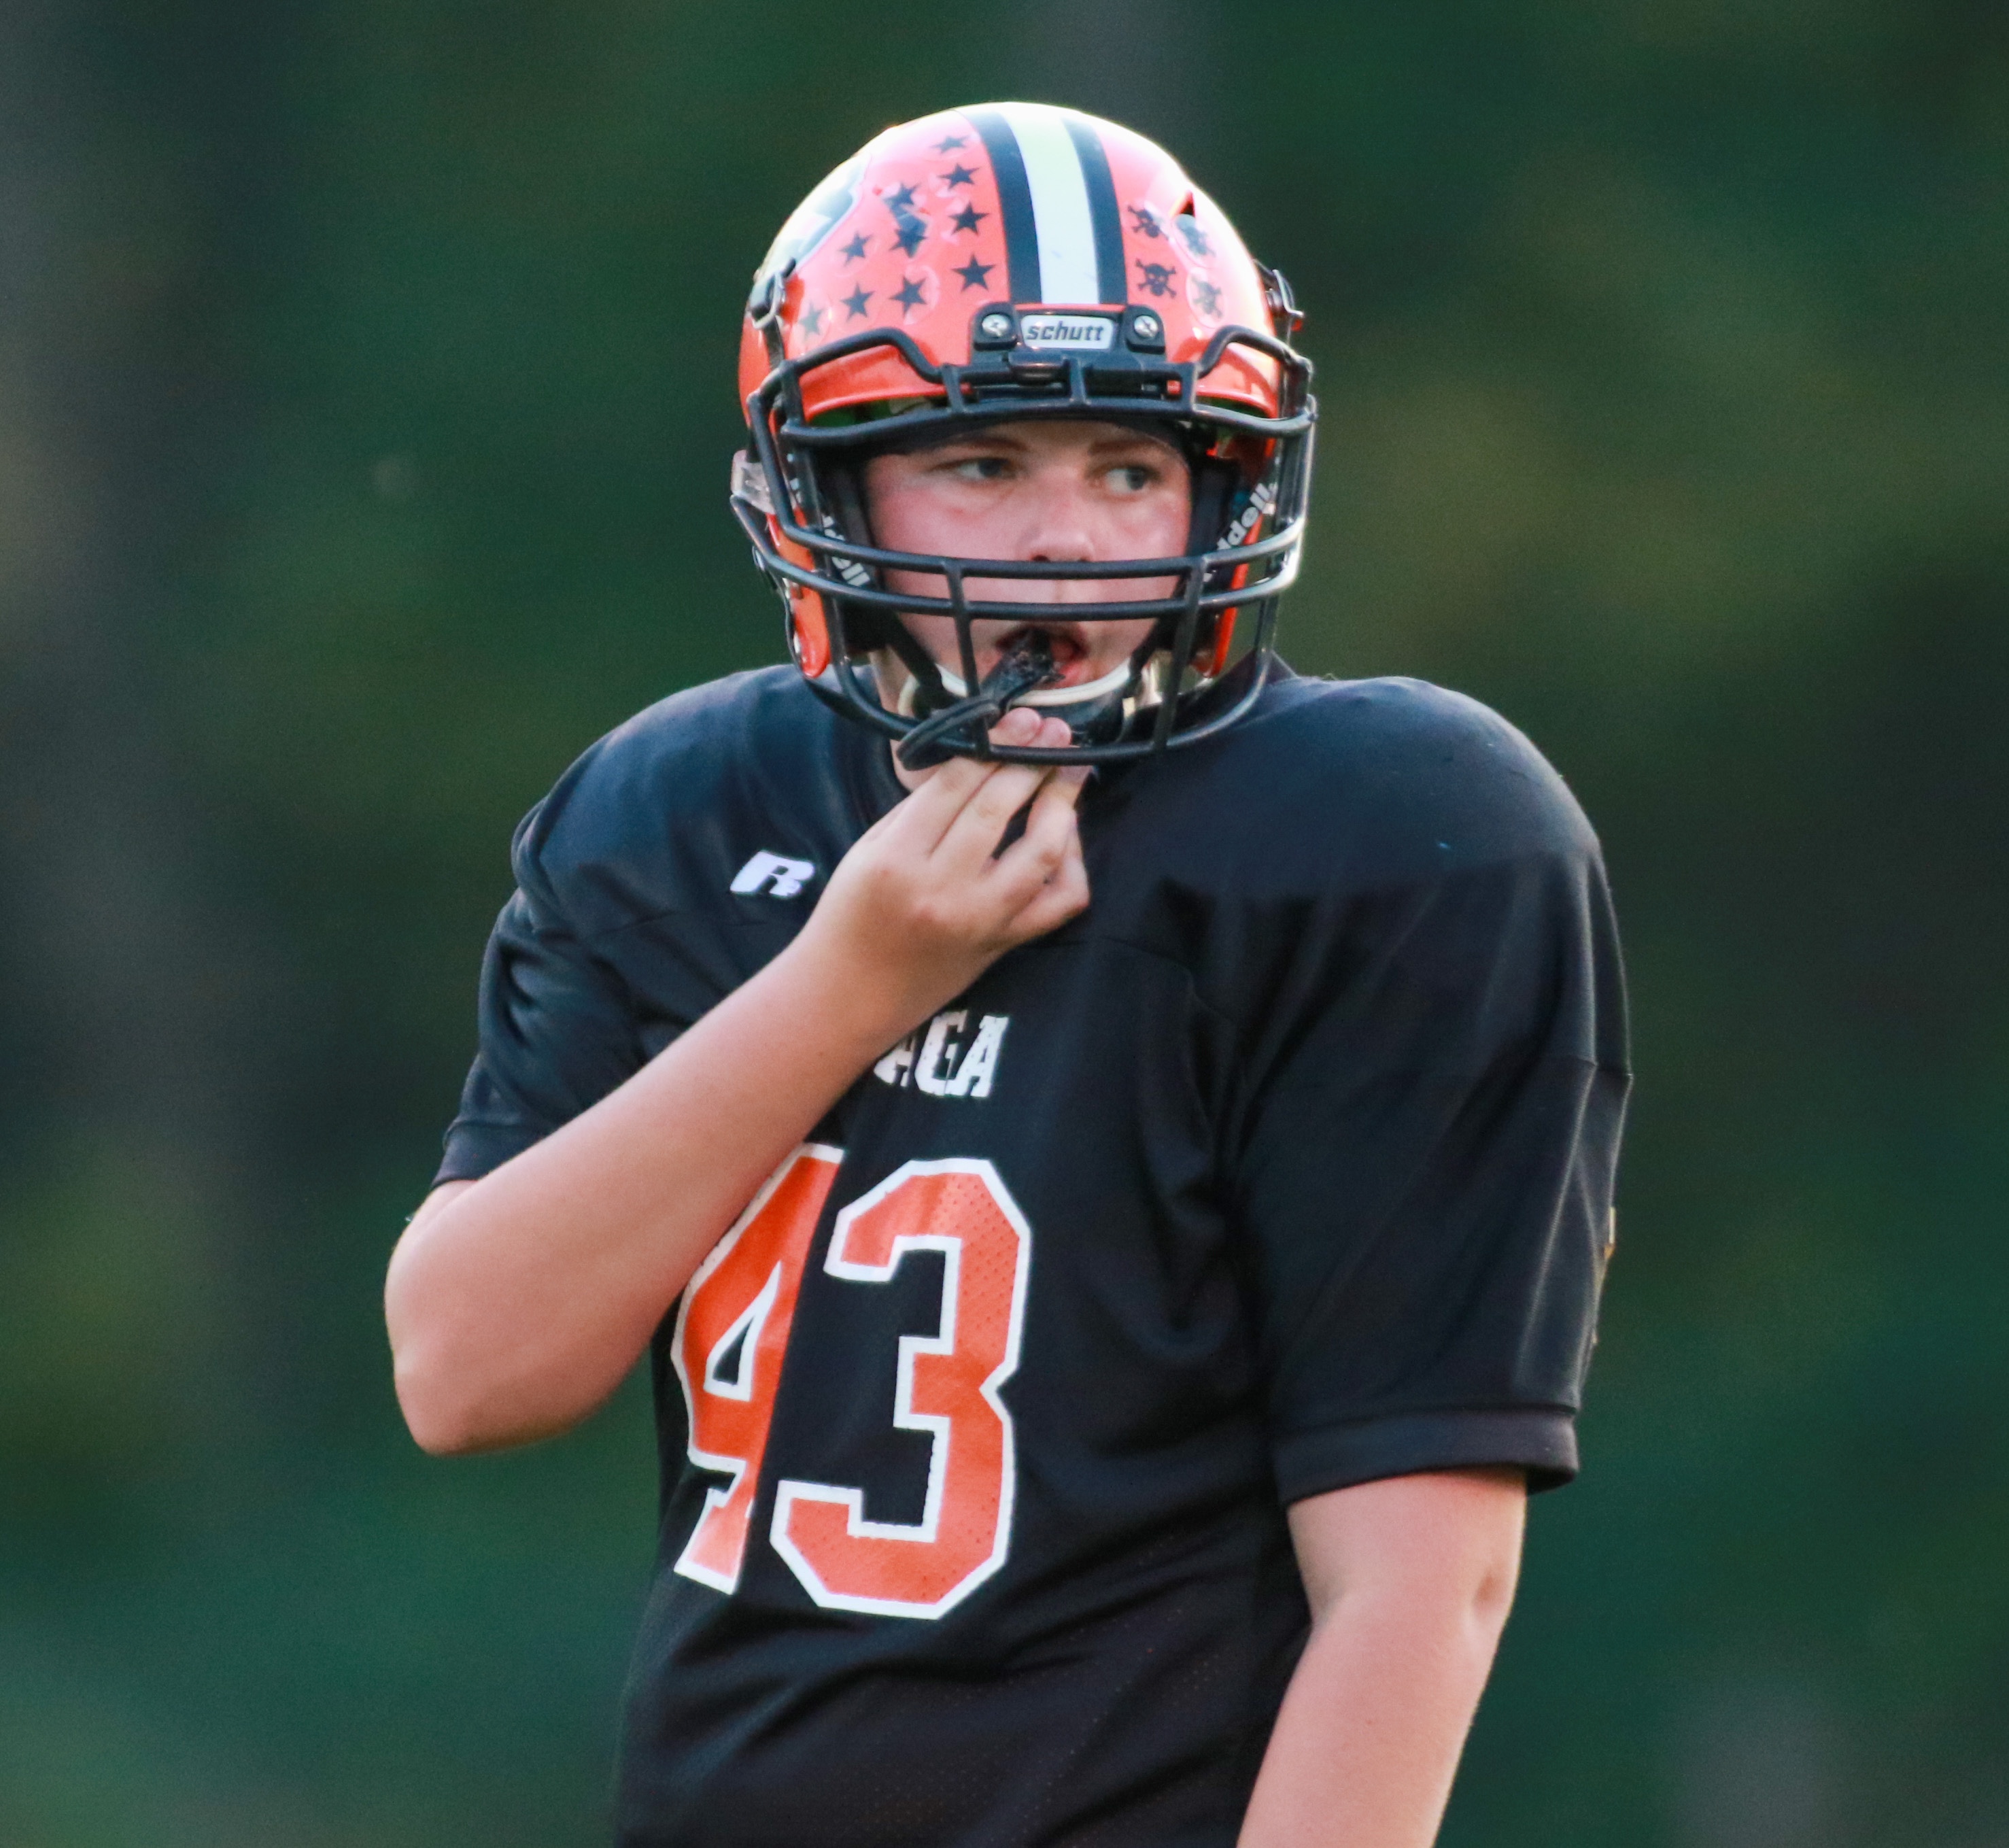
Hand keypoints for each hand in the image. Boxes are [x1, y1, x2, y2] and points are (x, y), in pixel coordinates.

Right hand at [794, 706, 1089, 1029]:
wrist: (850, 996)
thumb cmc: (852, 915)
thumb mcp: (868, 849)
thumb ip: (920, 808)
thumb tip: (979, 759)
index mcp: (896, 860)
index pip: (954, 787)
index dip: (993, 746)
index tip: (1021, 720)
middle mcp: (941, 890)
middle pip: (997, 810)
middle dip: (1031, 761)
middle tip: (1053, 732)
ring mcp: (979, 921)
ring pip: (1040, 852)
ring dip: (1063, 804)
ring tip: (1071, 772)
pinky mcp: (1005, 944)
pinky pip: (1059, 903)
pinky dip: (1073, 866)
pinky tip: (1067, 838)